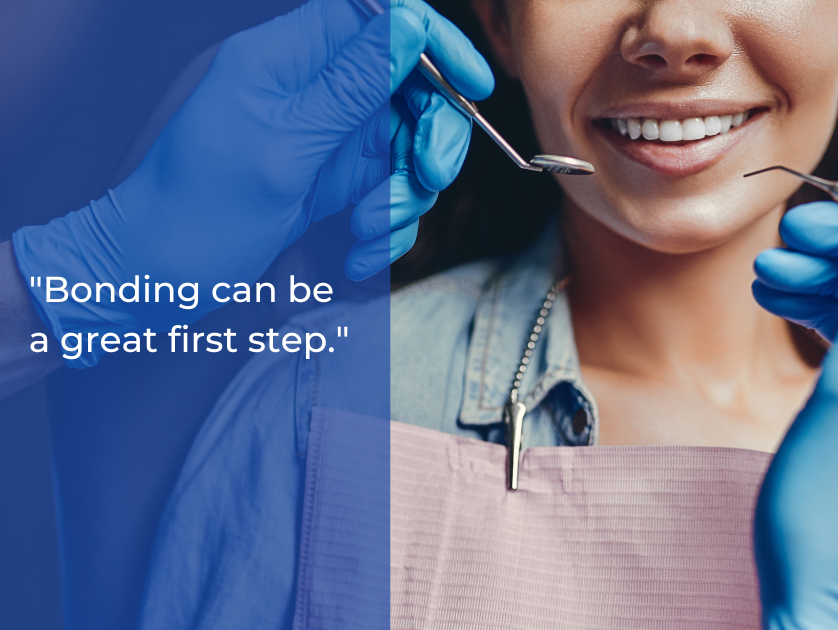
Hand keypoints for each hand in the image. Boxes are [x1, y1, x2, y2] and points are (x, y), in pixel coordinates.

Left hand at [12, 0, 492, 366]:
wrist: (157, 277)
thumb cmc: (198, 208)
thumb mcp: (282, 144)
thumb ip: (352, 83)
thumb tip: (410, 24)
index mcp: (290, 57)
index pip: (381, 19)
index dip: (435, 43)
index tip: (472, 86)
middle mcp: (315, 92)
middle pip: (410, 90)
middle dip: (429, 140)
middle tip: (427, 179)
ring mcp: (327, 139)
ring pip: (405, 150)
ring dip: (401, 199)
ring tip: (363, 232)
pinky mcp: (333, 183)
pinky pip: (387, 194)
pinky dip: (384, 229)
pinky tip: (354, 255)